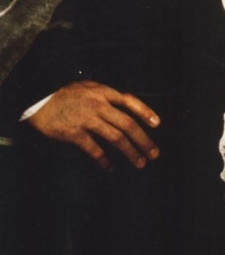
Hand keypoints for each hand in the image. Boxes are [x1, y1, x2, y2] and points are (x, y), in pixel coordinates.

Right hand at [26, 80, 160, 171]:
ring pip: (115, 137)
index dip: (145, 112)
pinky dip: (104, 160)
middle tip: (154, 153)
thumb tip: (125, 105)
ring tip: (140, 162)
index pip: (129, 101)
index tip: (157, 124)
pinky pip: (94, 150)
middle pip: (127, 123)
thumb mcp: (88, 87)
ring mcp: (87, 119)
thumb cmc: (65, 94)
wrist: (38, 101)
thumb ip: (106, 95)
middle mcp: (98, 105)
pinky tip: (110, 168)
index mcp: (103, 92)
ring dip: (130, 152)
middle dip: (143, 139)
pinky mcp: (74, 133)